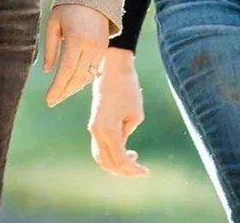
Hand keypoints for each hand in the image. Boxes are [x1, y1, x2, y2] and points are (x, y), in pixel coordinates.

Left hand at [44, 3, 108, 107]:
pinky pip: (94, 70)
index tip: (48, 100)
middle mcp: (91, 46)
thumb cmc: (68, 7)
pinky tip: (73, 83)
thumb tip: (48, 71)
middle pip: (78, 78)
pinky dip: (83, 79)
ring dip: (74, 88)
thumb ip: (50, 48)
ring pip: (87, 76)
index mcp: (76, 39)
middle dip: (64, 92)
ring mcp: (100, 48)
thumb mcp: (53, 24)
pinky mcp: (104, 48)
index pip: (66, 71)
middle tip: (52, 101)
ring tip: (60, 95)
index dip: (57, 88)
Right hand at [88, 47, 149, 177]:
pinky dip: (110, 154)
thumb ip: (127, 134)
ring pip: (100, 157)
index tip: (146, 171)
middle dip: (124, 171)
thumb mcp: (135, 115)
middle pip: (107, 163)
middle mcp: (97, 132)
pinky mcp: (94, 123)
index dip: (133, 170)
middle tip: (140, 170)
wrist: (113, 68)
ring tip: (133, 160)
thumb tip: (122, 145)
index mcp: (108, 131)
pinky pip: (99, 146)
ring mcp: (93, 128)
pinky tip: (125, 150)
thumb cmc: (128, 89)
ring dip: (115, 164)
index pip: (120, 160)